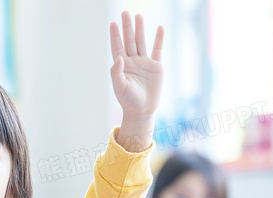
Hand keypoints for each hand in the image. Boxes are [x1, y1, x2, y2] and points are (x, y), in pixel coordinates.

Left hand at [110, 11, 163, 150]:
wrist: (142, 110)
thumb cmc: (128, 100)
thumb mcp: (120, 87)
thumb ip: (117, 72)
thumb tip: (119, 57)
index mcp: (122, 66)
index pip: (117, 47)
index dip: (115, 35)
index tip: (113, 23)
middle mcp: (132, 61)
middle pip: (129, 40)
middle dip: (127, 27)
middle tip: (125, 13)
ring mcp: (144, 63)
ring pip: (141, 42)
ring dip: (140, 29)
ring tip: (138, 16)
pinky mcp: (156, 67)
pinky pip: (157, 50)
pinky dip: (158, 39)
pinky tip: (159, 28)